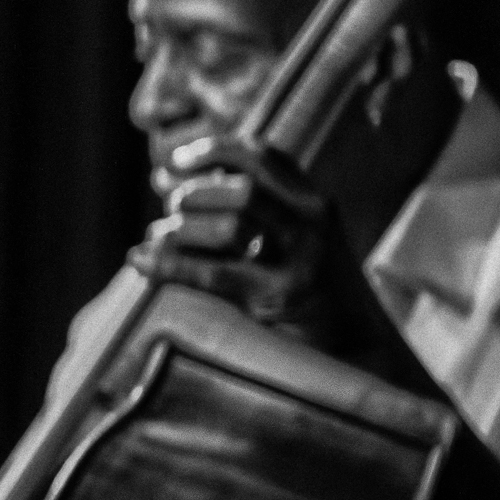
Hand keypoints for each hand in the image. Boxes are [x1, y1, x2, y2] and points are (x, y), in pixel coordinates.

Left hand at [130, 136, 336, 336]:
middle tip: (169, 207)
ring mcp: (301, 260)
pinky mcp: (282, 297)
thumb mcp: (290, 239)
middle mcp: (312, 222)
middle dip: (195, 193)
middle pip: (242, 188)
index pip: (262, 156)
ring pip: (231, 224)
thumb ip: (244, 210)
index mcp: (313, 202)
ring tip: (158, 238)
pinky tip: (139, 261)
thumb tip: (163, 182)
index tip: (175, 160)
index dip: (213, 151)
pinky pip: (214, 274)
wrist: (360, 348)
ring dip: (182, 230)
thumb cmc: (307, 290)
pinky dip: (168, 265)